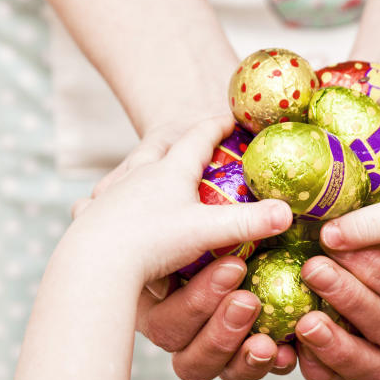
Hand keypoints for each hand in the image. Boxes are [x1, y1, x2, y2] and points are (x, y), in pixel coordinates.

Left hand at [69, 115, 296, 379]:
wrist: (94, 263)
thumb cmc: (152, 243)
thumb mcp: (207, 231)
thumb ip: (249, 222)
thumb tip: (288, 213)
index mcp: (170, 171)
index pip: (198, 138)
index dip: (217, 126)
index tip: (230, 117)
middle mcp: (139, 175)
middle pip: (161, 144)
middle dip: (178, 135)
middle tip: (191, 132)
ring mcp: (112, 194)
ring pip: (128, 168)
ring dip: (141, 162)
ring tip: (147, 164)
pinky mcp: (91, 216)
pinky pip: (98, 200)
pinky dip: (106, 197)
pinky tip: (101, 203)